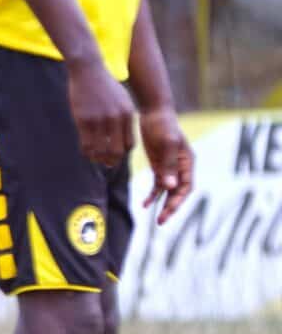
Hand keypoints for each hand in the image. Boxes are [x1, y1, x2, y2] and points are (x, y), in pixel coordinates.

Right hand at [65, 58, 135, 167]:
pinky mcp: (83, 119)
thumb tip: (123, 138)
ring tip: (95, 159)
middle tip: (106, 163)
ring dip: (98, 158)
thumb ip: (123, 118)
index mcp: (127, 115)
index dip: (122, 153)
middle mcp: (116, 119)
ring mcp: (99, 120)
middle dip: (112, 160)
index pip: (129, 144)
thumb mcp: (121, 100)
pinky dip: (86, 152)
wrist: (88, 69)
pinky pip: (86, 143)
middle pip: (117, 150)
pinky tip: (85, 151)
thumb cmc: (104, 85)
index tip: (115, 155)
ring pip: (100, 150)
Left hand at [139, 107, 194, 223]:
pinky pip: (157, 184)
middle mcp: (181, 167)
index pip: (186, 187)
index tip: (167, 212)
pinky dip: (153, 194)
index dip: (178, 201)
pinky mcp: (158, 165)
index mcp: (188, 163)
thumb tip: (170, 187)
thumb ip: (168, 165)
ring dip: (162, 203)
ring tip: (155, 218)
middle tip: (161, 221)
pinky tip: (145, 204)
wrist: (153, 112)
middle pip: (178, 192)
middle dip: (171, 207)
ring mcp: (169, 167)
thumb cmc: (163, 125)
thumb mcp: (167, 144)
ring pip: (168, 191)